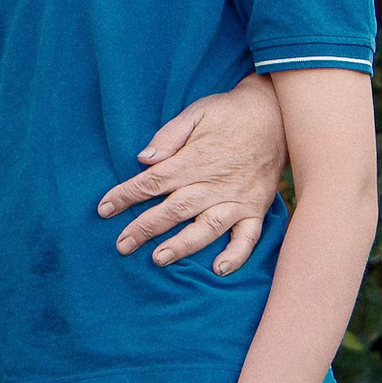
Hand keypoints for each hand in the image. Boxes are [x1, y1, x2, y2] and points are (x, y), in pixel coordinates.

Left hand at [98, 80, 285, 272]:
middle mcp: (215, 183)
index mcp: (195, 160)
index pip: (153, 182)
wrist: (277, 115)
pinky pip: (249, 236)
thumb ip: (170, 135)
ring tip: (159, 259)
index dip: (126, 196)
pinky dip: (236, 254)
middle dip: (145, 228)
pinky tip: (219, 269)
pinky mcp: (256, 208)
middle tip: (121, 245)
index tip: (104, 209)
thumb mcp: (196, 113)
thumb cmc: (228, 114)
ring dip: (183, 245)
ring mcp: (237, 198)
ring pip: (207, 227)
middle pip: (174, 209)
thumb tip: (144, 158)